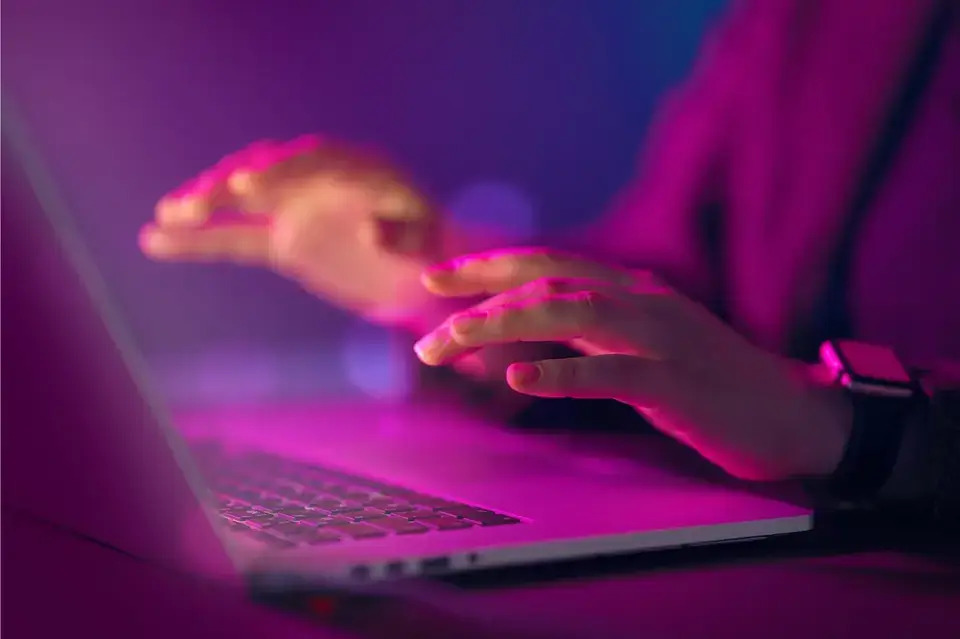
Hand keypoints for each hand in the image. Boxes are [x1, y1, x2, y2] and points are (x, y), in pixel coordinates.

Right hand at [140, 135, 442, 324]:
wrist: (423, 279)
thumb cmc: (433, 256)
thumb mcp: (428, 243)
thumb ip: (403, 232)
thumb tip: (370, 228)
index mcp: (356, 169)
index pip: (309, 159)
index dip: (277, 169)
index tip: (246, 184)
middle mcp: (319, 181)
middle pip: (265, 172)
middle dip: (229, 186)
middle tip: (194, 205)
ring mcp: (297, 208)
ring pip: (242, 202)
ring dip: (205, 207)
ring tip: (166, 217)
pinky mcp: (283, 240)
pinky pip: (237, 239)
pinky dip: (201, 241)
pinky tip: (156, 240)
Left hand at [415, 249, 851, 480]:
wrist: (793, 414)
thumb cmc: (712, 384)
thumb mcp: (644, 345)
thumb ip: (592, 333)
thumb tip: (529, 333)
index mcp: (631, 290)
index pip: (549, 262)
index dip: (490, 264)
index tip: (437, 275)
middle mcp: (640, 301)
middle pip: (547, 279)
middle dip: (480, 289)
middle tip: (427, 305)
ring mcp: (658, 338)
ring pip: (569, 313)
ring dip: (501, 324)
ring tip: (449, 341)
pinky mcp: (674, 383)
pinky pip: (610, 374)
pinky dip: (562, 374)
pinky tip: (520, 379)